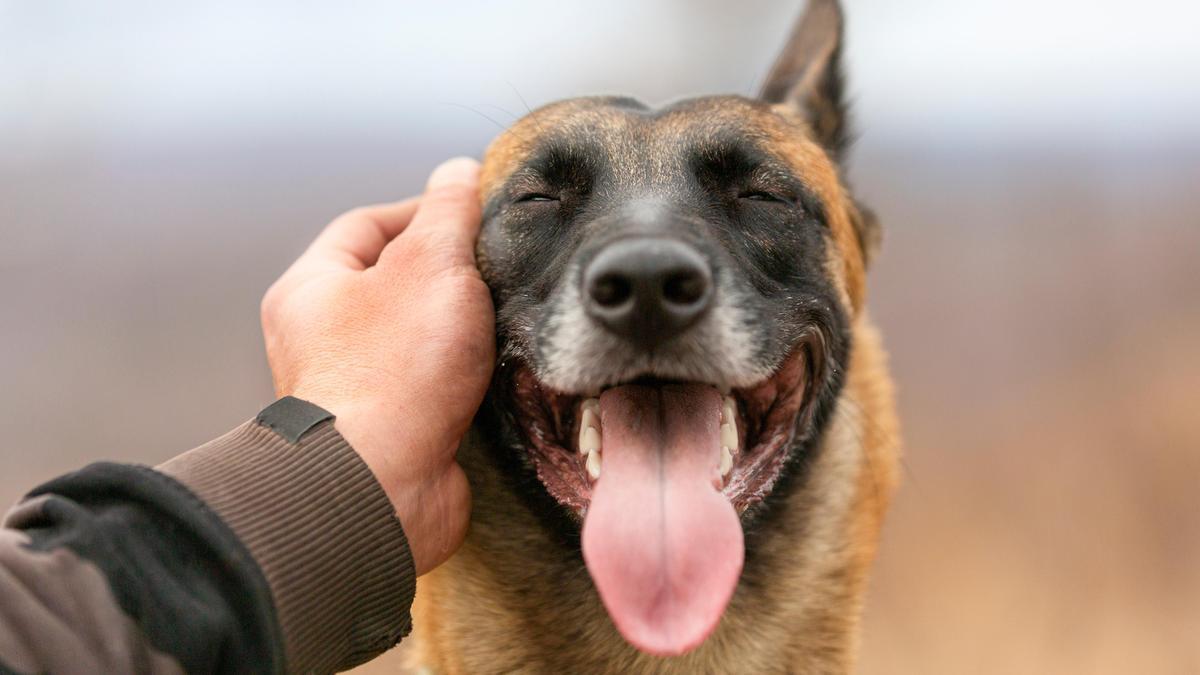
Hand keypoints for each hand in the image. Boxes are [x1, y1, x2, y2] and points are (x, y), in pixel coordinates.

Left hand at [260, 157, 492, 574]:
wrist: (383, 487)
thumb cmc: (395, 371)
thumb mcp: (432, 264)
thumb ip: (450, 211)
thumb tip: (460, 171)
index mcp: (312, 288)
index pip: (369, 224)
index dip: (425, 210)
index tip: (477, 213)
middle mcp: (322, 338)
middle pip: (395, 282)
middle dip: (450, 275)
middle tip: (497, 270)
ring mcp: (356, 387)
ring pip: (419, 338)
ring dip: (463, 330)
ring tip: (505, 320)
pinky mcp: (392, 431)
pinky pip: (434, 387)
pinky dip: (467, 378)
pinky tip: (500, 373)